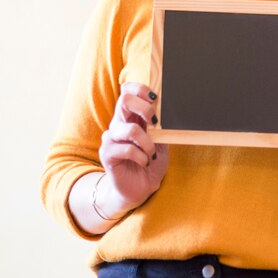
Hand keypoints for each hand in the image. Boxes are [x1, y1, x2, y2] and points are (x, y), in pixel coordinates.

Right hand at [98, 82, 167, 214]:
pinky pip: (126, 149)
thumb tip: (170, 110)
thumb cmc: (150, 162)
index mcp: (131, 116)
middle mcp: (119, 123)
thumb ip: (162, 126)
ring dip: (147, 142)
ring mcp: (111, 138)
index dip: (140, 88)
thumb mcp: (162, 141)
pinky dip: (141, 156)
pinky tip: (145, 162)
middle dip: (145, 108)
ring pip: (129, 129)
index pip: (127, 90)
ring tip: (151, 153)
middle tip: (155, 123)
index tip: (155, 99)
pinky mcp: (107, 154)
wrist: (139, 189)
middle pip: (124, 99)